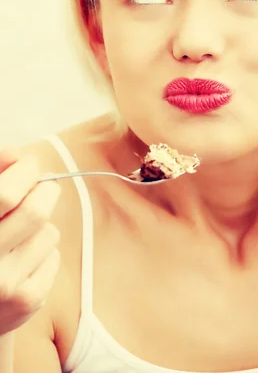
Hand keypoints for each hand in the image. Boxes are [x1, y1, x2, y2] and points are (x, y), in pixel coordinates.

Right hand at [0, 148, 60, 334]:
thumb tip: (17, 154)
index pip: (6, 194)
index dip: (25, 170)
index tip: (27, 165)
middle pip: (36, 210)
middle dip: (45, 191)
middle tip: (41, 188)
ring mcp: (5, 284)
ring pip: (49, 232)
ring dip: (42, 226)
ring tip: (22, 234)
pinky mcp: (26, 301)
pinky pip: (54, 257)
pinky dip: (45, 252)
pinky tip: (23, 261)